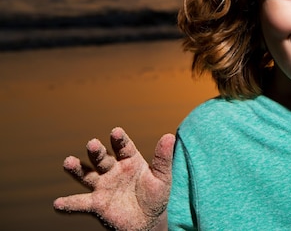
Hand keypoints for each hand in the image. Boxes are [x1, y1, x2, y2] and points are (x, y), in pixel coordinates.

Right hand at [53, 127, 173, 230]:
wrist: (148, 220)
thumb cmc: (156, 195)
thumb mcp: (163, 177)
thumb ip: (163, 159)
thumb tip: (170, 136)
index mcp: (130, 160)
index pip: (124, 147)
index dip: (120, 139)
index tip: (116, 132)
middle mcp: (113, 170)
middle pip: (103, 158)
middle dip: (97, 151)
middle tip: (92, 144)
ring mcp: (103, 186)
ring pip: (88, 175)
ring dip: (77, 169)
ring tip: (68, 162)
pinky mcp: (97, 204)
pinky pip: (81, 203)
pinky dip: (69, 204)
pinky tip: (58, 204)